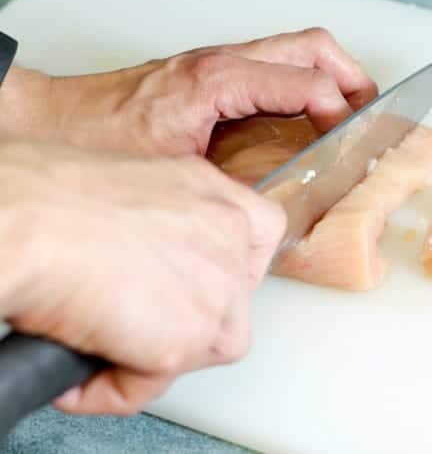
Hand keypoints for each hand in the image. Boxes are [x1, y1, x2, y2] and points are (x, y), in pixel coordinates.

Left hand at [0, 27, 377, 154]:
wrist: (55, 117)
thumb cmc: (100, 137)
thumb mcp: (174, 171)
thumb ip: (232, 183)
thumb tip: (276, 205)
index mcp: (219, 80)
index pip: (305, 80)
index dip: (339, 111)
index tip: (349, 142)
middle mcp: (225, 62)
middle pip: (312, 46)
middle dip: (351, 77)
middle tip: (367, 115)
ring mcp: (221, 64)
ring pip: (297, 48)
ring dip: (332, 75)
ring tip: (350, 113)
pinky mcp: (215, 75)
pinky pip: (276, 66)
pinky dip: (304, 83)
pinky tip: (307, 116)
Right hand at [0, 140, 285, 414]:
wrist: (21, 221)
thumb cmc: (47, 195)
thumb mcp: (134, 188)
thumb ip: (166, 220)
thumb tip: (149, 263)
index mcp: (212, 193)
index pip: (261, 231)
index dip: (233, 263)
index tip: (202, 279)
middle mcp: (227, 238)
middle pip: (233, 299)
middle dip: (185, 318)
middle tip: (134, 319)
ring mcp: (215, 290)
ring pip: (205, 346)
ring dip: (154, 357)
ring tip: (103, 347)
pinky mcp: (186, 338)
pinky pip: (153, 383)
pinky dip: (114, 389)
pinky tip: (78, 377)